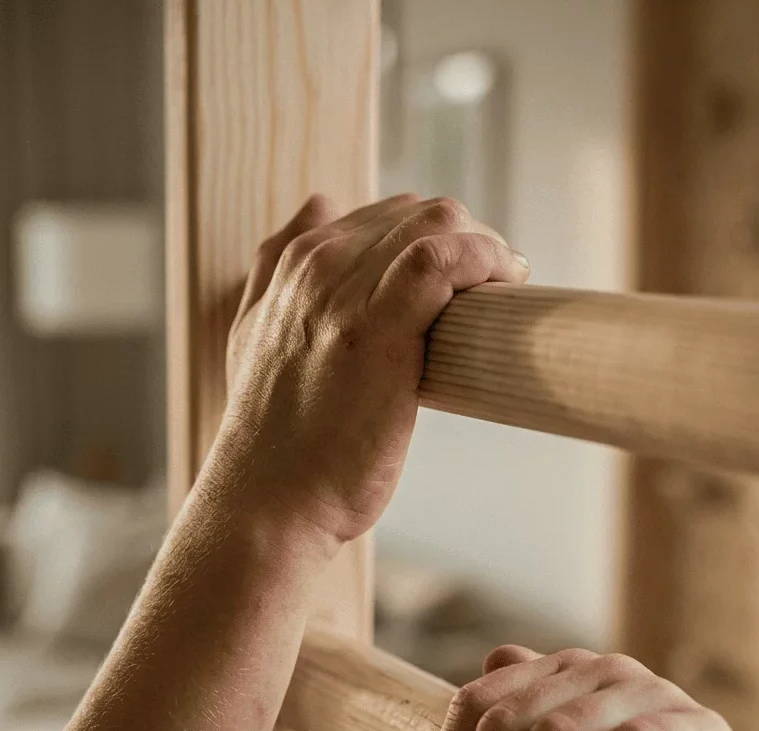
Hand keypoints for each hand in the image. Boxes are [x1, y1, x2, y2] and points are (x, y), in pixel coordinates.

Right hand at [202, 193, 529, 550]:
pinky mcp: (378, 331)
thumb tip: (320, 203)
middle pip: (417, 213)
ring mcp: (343, 294)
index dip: (435, 239)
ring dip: (486, 246)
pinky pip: (443, 259)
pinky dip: (485, 259)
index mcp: (291, 266)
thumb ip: (273, 270)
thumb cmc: (274, 437)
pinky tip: (505, 286)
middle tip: (496, 287)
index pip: (382, 215)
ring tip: (506, 288)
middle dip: (468, 240)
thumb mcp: (252, 336)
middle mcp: (315, 267)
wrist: (268, 499)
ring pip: (435, 223)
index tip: (464, 278)